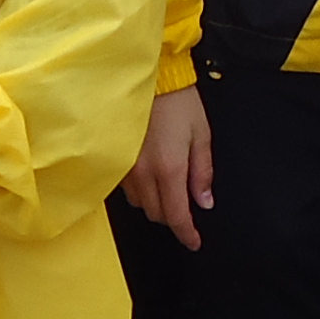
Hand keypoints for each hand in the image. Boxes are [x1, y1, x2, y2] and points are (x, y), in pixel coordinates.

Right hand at [120, 85, 213, 249]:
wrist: (150, 76)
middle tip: (186, 208)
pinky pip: (127, 189)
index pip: (177, 215)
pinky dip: (141, 191)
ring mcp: (126, 168)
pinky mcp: (115, 159)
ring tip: (169, 190)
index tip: (194, 241)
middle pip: (157, 214)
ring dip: (157, 205)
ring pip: (141, 204)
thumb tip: (204, 201)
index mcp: (169, 168)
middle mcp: (144, 173)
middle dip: (173, 217)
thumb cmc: (178, 100)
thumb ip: (203, 171)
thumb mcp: (201, 134)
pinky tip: (151, 178)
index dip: (187, 233)